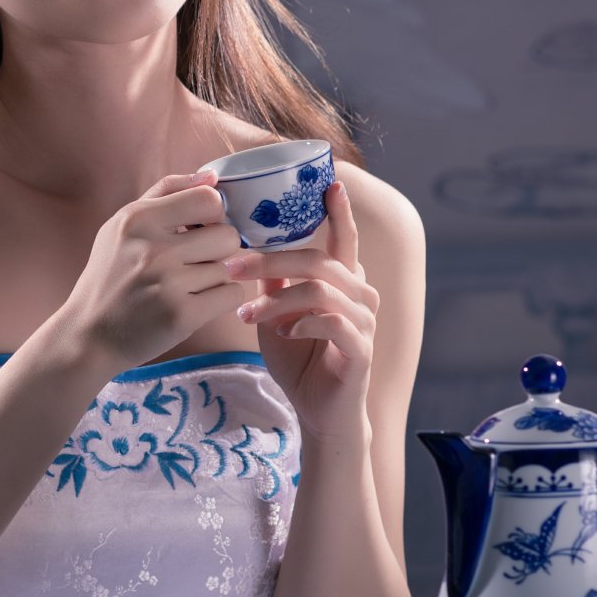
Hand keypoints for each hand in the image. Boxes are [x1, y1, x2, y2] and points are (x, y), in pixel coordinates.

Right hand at [56, 170, 247, 379]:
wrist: (89, 334)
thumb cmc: (111, 276)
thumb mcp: (122, 225)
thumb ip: (166, 192)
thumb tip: (212, 177)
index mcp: (138, 219)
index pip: (209, 199)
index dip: (213, 215)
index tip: (200, 230)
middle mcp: (153, 248)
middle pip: (227, 235)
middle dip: (218, 250)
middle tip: (194, 263)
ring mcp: (168, 283)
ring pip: (229, 267)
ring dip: (215, 278)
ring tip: (186, 286)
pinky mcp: (182, 315)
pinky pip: (231, 294)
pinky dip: (219, 300)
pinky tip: (195, 303)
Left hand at [225, 181, 379, 435]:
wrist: (318, 413)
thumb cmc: (299, 359)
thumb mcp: (277, 313)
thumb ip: (273, 281)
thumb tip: (249, 243)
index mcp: (342, 281)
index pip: (343, 238)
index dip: (339, 211)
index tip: (330, 184)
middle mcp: (360, 294)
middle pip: (317, 260)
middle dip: (271, 259)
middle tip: (232, 264)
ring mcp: (364, 321)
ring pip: (320, 290)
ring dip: (277, 300)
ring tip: (246, 314)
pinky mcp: (361, 348)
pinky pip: (332, 322)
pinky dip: (302, 323)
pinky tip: (283, 334)